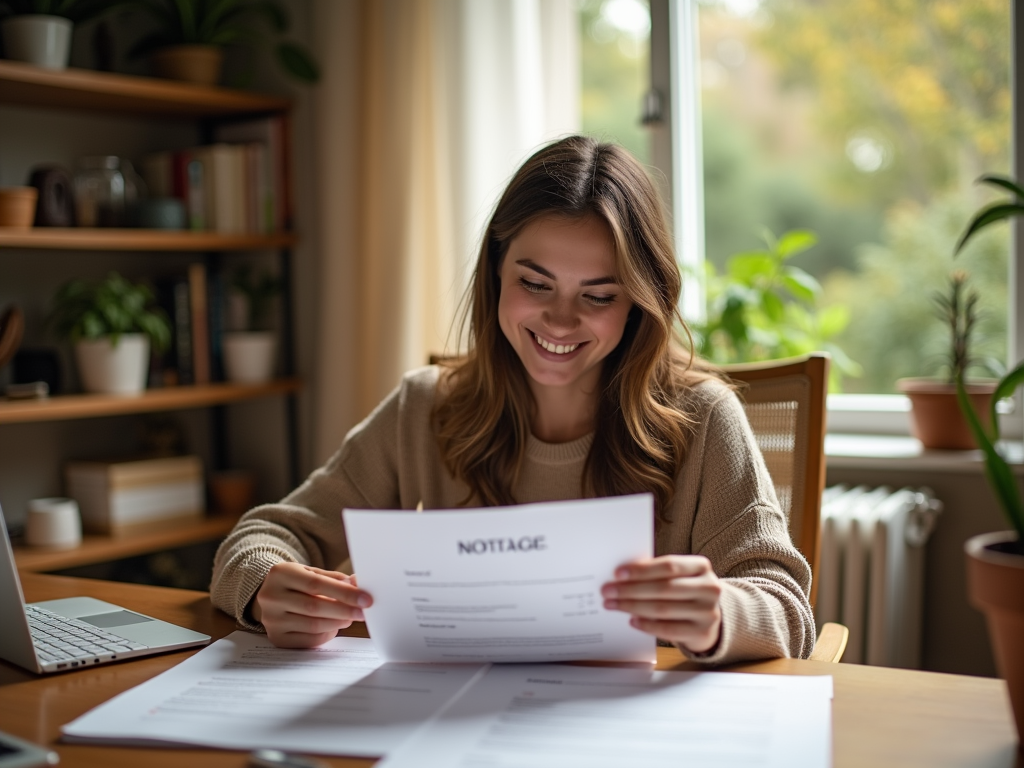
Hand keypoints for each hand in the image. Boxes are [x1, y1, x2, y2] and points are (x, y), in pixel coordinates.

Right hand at [253, 562, 371, 647]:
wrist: (269, 596)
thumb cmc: (296, 582)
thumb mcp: (311, 572)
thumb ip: (334, 579)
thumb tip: (358, 586)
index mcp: (280, 573)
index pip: (316, 584)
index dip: (343, 593)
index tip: (365, 599)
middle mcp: (271, 596)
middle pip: (314, 606)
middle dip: (344, 610)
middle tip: (363, 612)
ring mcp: (272, 619)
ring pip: (313, 625)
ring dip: (338, 622)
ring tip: (350, 617)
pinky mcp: (277, 638)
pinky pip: (309, 640)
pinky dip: (327, 634)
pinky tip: (334, 627)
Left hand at [601, 555, 722, 654]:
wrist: (709, 617)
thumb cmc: (685, 590)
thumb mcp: (679, 576)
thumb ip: (657, 573)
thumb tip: (622, 576)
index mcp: (701, 566)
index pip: (669, 565)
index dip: (642, 570)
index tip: (618, 573)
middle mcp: (709, 588)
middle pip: (664, 588)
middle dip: (631, 590)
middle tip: (608, 591)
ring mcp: (708, 612)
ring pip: (663, 609)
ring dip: (633, 607)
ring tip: (614, 605)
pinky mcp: (701, 632)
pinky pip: (668, 630)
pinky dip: (647, 625)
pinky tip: (632, 620)